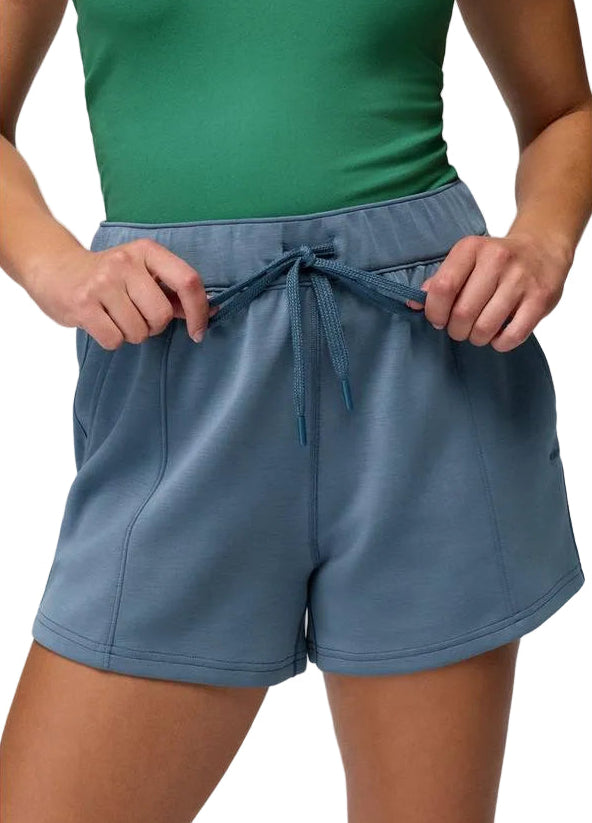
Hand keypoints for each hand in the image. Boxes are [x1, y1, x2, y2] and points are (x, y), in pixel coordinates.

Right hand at [25, 238, 217, 348]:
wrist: (54, 268)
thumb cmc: (106, 277)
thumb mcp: (141, 273)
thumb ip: (172, 292)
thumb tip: (209, 311)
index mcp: (147, 251)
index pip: (188, 281)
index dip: (199, 311)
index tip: (198, 331)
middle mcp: (125, 263)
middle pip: (162, 315)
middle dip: (153, 326)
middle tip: (136, 316)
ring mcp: (102, 282)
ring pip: (139, 331)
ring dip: (131, 333)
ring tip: (114, 317)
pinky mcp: (82, 304)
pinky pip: (115, 340)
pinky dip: (112, 339)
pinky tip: (101, 323)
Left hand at [406, 232, 571, 350]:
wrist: (543, 248)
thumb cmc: (495, 261)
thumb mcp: (466, 260)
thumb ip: (440, 281)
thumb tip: (413, 303)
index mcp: (472, 248)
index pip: (443, 288)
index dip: (435, 312)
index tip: (438, 319)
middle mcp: (497, 259)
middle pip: (462, 312)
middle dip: (456, 330)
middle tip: (460, 328)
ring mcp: (521, 279)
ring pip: (485, 327)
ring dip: (476, 338)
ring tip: (478, 332)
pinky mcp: (540, 298)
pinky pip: (513, 335)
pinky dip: (500, 343)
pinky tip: (498, 335)